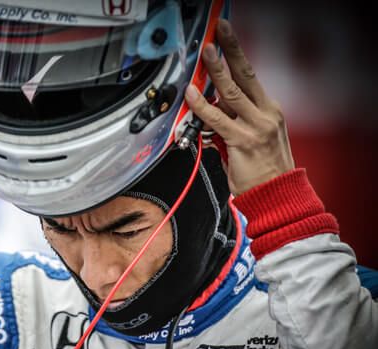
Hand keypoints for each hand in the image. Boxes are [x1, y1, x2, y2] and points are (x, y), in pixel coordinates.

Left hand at [184, 19, 294, 195]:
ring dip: (216, 71)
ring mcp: (256, 127)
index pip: (251, 76)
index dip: (238, 55)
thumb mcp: (251, 139)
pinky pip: (218, 120)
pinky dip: (202, 107)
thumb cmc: (262, 171)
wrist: (276, 196)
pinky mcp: (243, 141)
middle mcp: (265, 114)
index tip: (228, 37)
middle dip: (232, 51)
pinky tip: (193, 96)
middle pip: (246, 75)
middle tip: (220, 32)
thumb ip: (232, 122)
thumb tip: (210, 110)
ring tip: (206, 55)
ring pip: (232, 93)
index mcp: (269, 111)